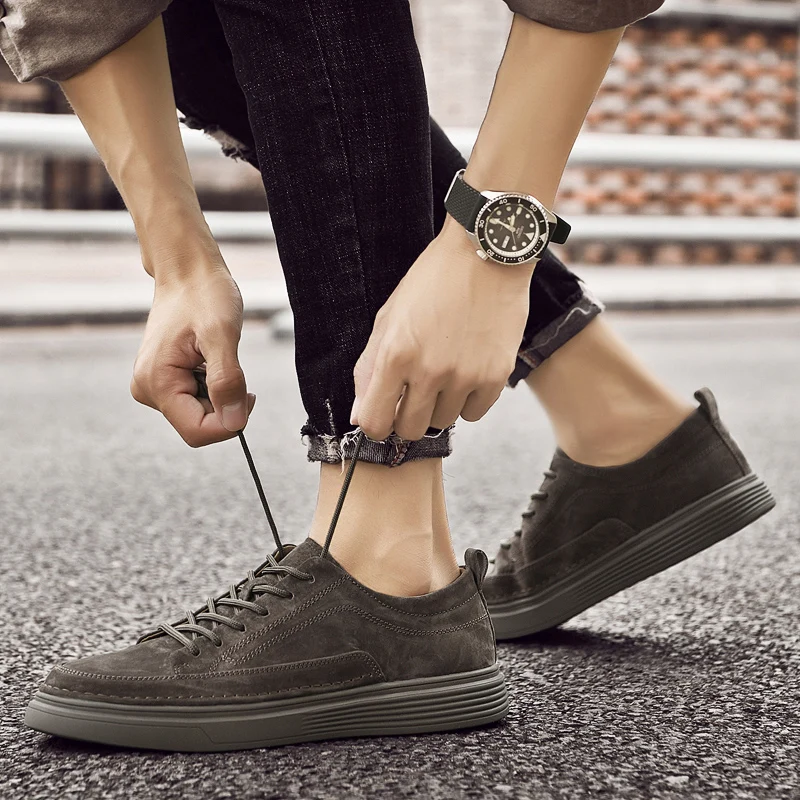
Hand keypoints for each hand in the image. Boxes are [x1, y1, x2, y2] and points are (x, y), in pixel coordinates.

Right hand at [130, 260, 255, 446]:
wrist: (187, 271)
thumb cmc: (203, 294)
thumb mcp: (221, 335)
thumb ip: (227, 381)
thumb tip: (235, 422)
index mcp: (156, 383)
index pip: (198, 432)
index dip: (230, 422)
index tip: (249, 393)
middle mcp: (148, 390)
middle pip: (199, 425)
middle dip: (225, 404)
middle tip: (232, 365)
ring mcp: (154, 386)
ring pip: (200, 414)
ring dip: (220, 392)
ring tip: (216, 355)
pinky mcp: (164, 381)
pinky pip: (197, 400)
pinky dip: (213, 385)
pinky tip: (208, 357)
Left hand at [351, 222, 530, 440]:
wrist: (486, 254)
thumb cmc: (433, 282)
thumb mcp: (388, 317)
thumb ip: (369, 369)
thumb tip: (359, 415)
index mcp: (394, 354)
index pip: (374, 422)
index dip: (376, 424)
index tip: (384, 413)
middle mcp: (429, 371)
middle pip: (409, 430)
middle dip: (407, 417)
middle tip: (414, 392)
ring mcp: (464, 376)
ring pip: (442, 422)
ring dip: (439, 405)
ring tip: (445, 370)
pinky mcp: (495, 376)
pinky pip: (474, 413)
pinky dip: (468, 400)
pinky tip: (467, 371)